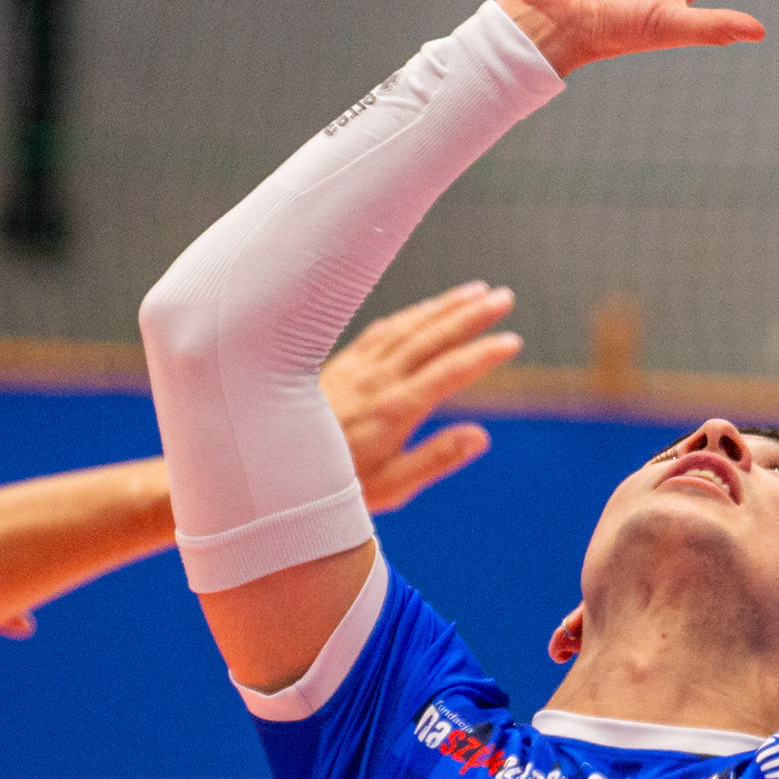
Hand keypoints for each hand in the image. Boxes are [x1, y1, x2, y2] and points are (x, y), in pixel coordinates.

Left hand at [321, 280, 523, 512]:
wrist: (267, 466)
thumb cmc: (330, 485)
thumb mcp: (389, 487)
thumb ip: (435, 459)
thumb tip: (481, 436)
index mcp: (394, 410)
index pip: (449, 372)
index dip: (483, 354)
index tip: (512, 340)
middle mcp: (376, 380)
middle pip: (431, 337)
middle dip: (471, 314)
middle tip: (504, 297)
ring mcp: (356, 368)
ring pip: (408, 326)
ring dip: (444, 306)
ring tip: (476, 291)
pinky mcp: (339, 364)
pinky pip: (380, 329)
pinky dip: (408, 315)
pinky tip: (423, 311)